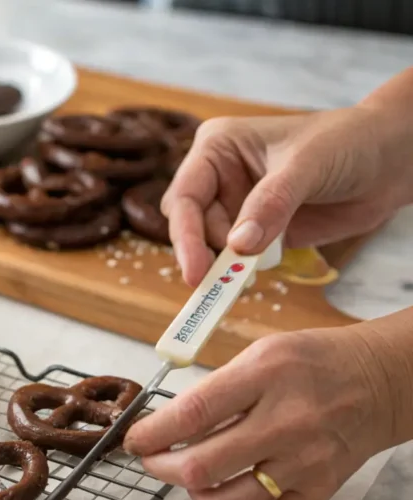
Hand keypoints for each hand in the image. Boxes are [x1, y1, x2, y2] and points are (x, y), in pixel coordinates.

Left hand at [123, 326, 399, 499]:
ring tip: (196, 478)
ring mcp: (303, 462)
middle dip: (161, 468)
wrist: (382, 379)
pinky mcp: (319, 491)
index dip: (150, 434)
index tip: (134, 440)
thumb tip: (165, 426)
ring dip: (197, 497)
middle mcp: (285, 422)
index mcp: (264, 377)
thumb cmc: (313, 363)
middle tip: (154, 460)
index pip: (191, 415)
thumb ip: (215, 390)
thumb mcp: (260, 354)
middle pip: (200, 467)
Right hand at [163, 67, 412, 285]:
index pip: (185, 196)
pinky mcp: (258, 233)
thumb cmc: (347, 142)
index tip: (195, 271)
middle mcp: (220, 178)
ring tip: (253, 267)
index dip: (185, 235)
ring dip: (227, 264)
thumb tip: (238, 246)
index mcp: (217, 149)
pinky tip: (264, 266)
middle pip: (190, 226)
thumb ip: (271, 204)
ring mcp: (238, 207)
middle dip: (203, 252)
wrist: (391, 160)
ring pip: (211, 247)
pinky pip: (238, 260)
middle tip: (218, 281)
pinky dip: (245, 271)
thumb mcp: (306, 166)